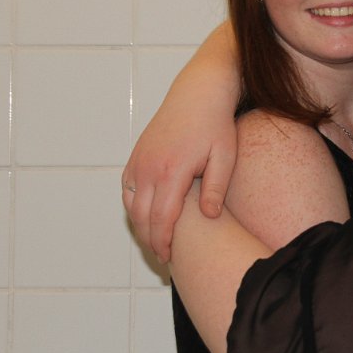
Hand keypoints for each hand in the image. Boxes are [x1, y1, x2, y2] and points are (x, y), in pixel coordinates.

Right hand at [123, 115, 235, 261]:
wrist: (198, 94)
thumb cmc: (216, 125)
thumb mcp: (225, 156)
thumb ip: (216, 187)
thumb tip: (208, 217)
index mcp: (171, 170)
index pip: (162, 218)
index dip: (164, 241)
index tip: (169, 258)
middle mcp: (149, 167)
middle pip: (142, 216)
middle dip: (150, 240)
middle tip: (163, 257)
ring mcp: (138, 161)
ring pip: (131, 205)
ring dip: (140, 226)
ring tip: (156, 242)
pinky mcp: (135, 156)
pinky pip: (127, 190)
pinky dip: (133, 207)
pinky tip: (147, 218)